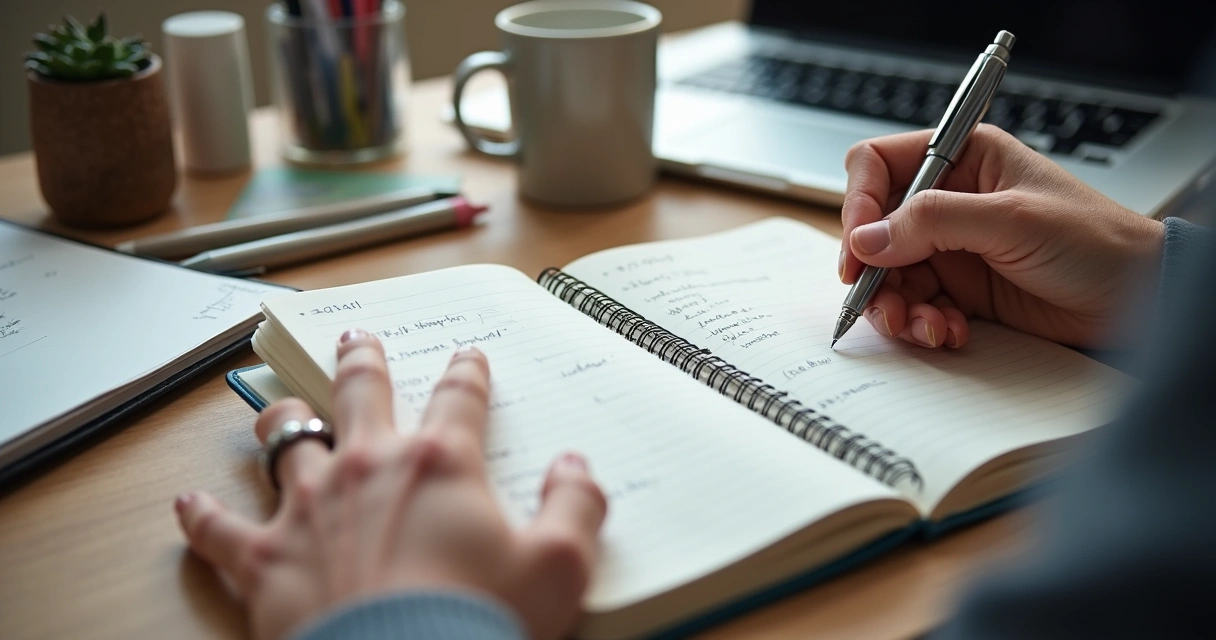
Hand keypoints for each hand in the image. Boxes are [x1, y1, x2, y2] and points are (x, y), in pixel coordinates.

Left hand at [174, 332, 607, 639]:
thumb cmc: (479, 619)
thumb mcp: (560, 566)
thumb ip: (576, 507)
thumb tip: (576, 468)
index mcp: (440, 464)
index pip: (459, 399)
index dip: (467, 373)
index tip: (468, 356)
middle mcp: (368, 468)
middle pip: (359, 393)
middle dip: (360, 362)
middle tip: (355, 339)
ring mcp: (307, 508)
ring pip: (284, 442)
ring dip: (282, 422)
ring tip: (280, 408)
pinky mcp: (261, 559)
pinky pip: (217, 529)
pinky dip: (201, 517)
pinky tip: (185, 503)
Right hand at [840, 125, 1164, 349]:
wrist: (1138, 298)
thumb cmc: (1095, 241)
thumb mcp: (1010, 220)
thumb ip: (932, 223)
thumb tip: (866, 239)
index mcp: (962, 160)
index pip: (879, 166)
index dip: (859, 203)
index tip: (859, 246)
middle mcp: (950, 201)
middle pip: (875, 230)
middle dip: (874, 270)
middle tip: (881, 302)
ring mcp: (953, 248)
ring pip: (890, 275)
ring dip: (897, 306)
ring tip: (922, 326)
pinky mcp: (962, 290)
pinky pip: (917, 306)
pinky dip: (923, 324)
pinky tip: (948, 332)